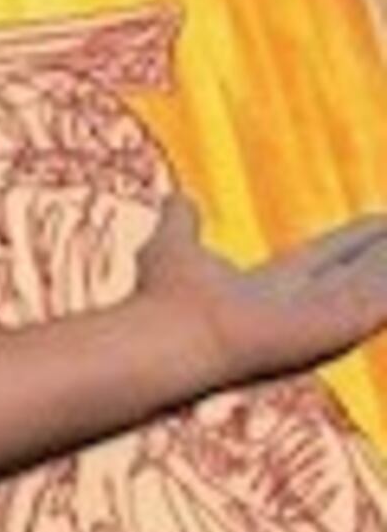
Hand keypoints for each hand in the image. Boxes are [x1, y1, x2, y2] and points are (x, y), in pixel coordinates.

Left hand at [135, 192, 386, 388]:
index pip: (333, 256)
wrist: (175, 333)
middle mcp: (309, 303)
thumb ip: (180, 224)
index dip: (362, 238)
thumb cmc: (167, 300)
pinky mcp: (343, 327)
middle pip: (367, 268)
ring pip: (382, 282)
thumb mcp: (173, 247)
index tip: (383, 220)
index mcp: (277, 285)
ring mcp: (328, 318)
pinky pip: (386, 299)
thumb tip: (178, 199)